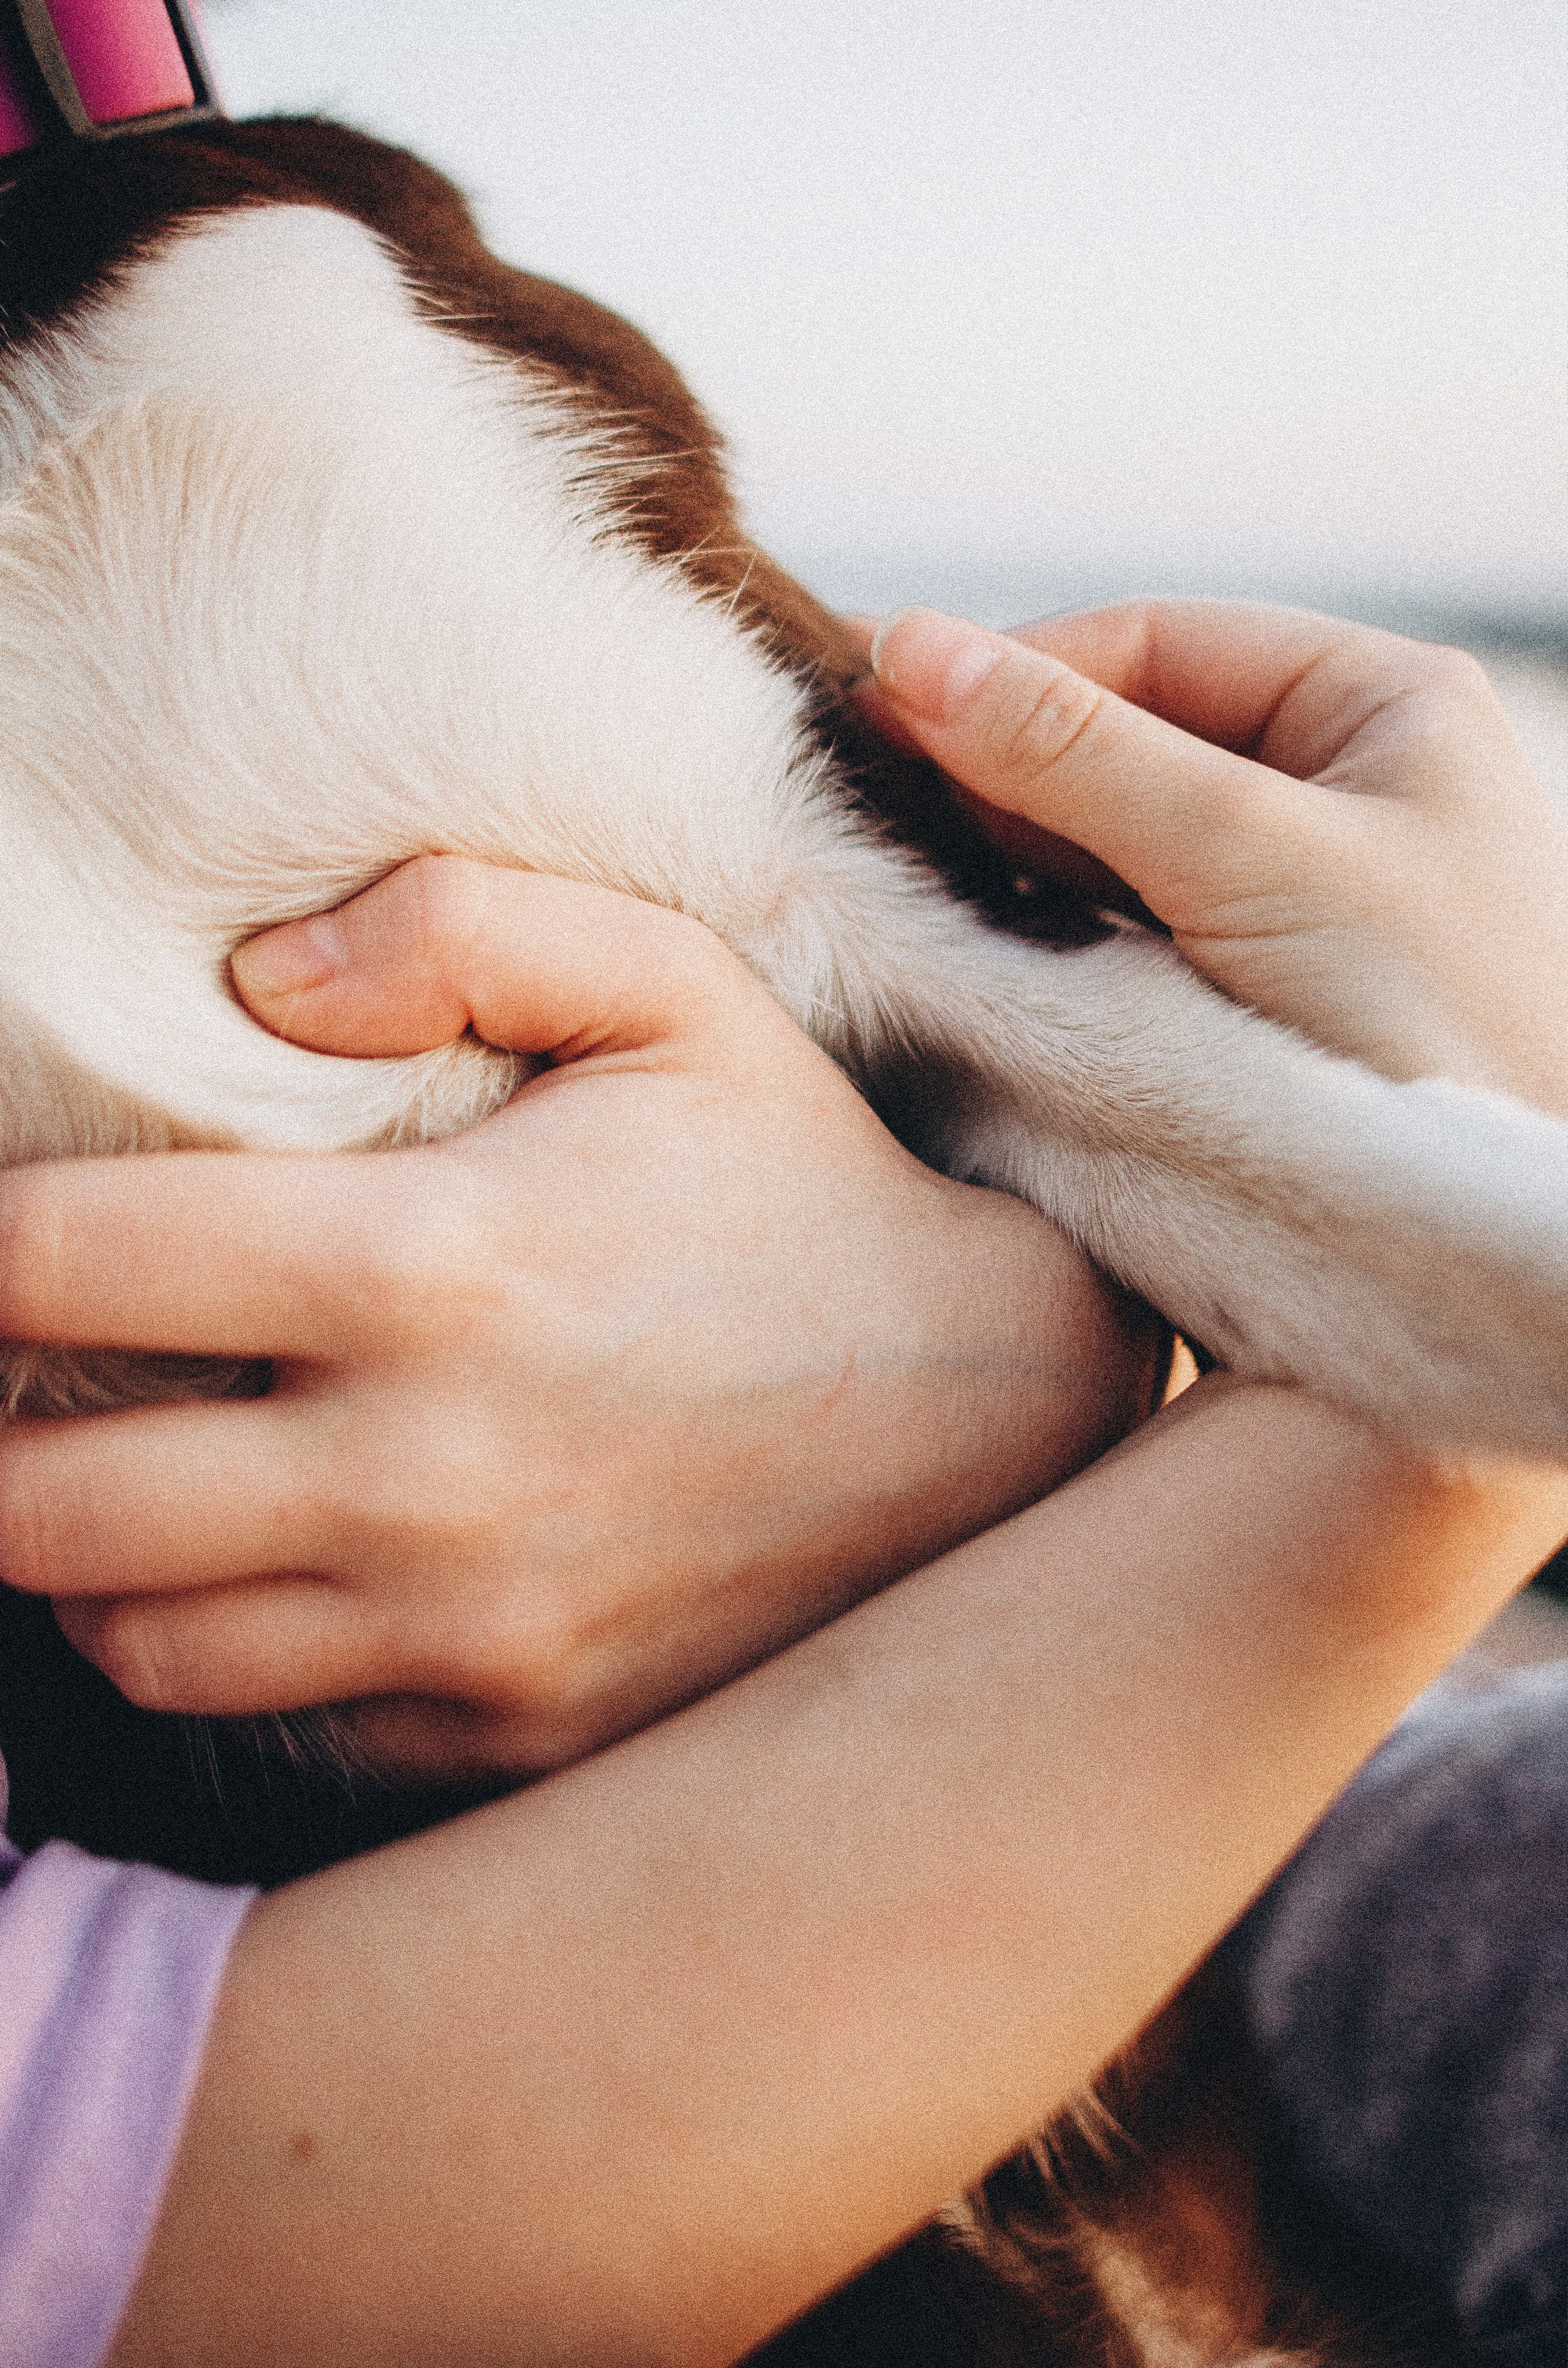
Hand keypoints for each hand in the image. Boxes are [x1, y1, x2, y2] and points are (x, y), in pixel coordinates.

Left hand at [0, 860, 1157, 1776]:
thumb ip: (461, 925)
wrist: (991, 1417)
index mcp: (433, 1266)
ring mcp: (469, 1638)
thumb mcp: (674, 989)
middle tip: (34, 1374)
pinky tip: (305, 1567)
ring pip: (134, 1645)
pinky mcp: (516, 1738)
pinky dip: (251, 1652)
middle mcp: (425, 1480)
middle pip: (35, 1510)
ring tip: (142, 1477)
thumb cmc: (804, 1184)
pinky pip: (287, 1725)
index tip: (4, 1234)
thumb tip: (256, 980)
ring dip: (95, 1564)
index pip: (61, 1267)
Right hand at [864, 603, 1567, 1119]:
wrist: (1526, 1254)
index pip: (1154, 643)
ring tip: (904, 885)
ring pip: (1118, 848)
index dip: (1010, 672)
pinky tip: (981, 955)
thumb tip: (910, 646)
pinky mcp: (1261, 1002)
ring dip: (1016, 864)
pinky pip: (1130, 941)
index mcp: (1378, 705)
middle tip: (861, 808)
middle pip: (1126, 739)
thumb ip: (1076, 755)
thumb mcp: (1250, 858)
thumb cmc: (1442, 1025)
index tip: (874, 712)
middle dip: (1001, 772)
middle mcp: (1343, 786)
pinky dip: (1054, 943)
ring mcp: (1303, 898)